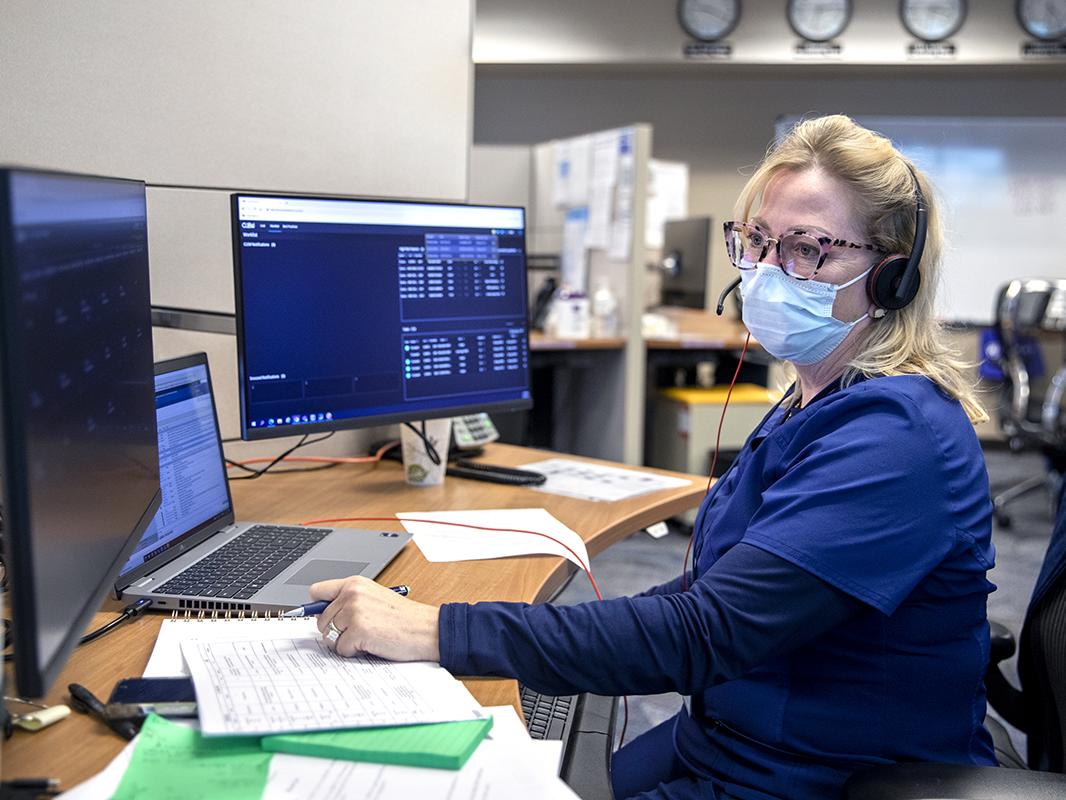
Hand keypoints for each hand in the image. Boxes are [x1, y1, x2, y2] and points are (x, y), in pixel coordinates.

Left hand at [310, 576, 440, 661]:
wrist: (427, 629)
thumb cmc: (404, 618)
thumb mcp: (374, 598)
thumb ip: (349, 600)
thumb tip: (321, 615)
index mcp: (355, 583)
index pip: (317, 591)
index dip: (318, 607)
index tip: (321, 616)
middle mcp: (352, 594)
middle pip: (320, 619)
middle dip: (335, 630)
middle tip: (358, 631)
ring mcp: (354, 612)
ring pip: (329, 635)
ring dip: (344, 642)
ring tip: (366, 637)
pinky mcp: (357, 631)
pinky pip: (340, 649)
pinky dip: (353, 652)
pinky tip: (371, 644)